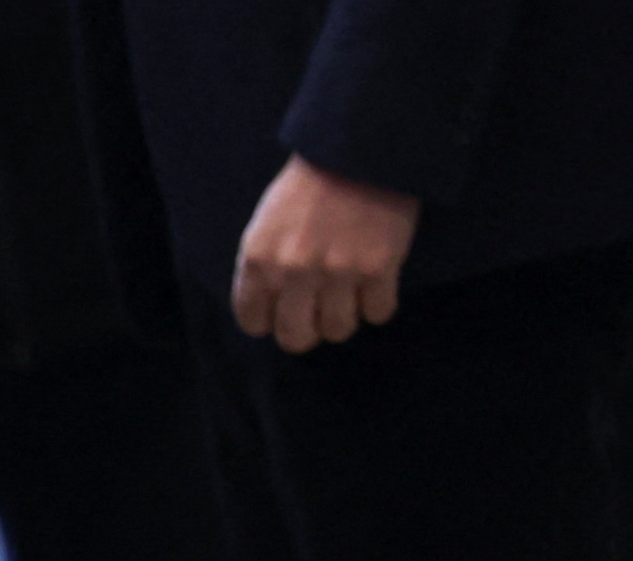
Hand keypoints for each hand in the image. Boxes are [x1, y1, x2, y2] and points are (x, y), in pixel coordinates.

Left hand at [231, 154, 419, 353]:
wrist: (358, 150)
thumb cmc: (308, 186)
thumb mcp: (265, 224)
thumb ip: (263, 267)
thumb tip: (270, 312)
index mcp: (258, 260)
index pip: (254, 322)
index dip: (270, 321)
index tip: (283, 312)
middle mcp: (293, 272)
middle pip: (296, 337)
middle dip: (306, 332)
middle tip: (318, 315)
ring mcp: (337, 272)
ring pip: (338, 331)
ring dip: (344, 319)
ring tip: (348, 297)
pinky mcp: (379, 267)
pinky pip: (378, 313)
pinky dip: (378, 304)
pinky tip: (375, 285)